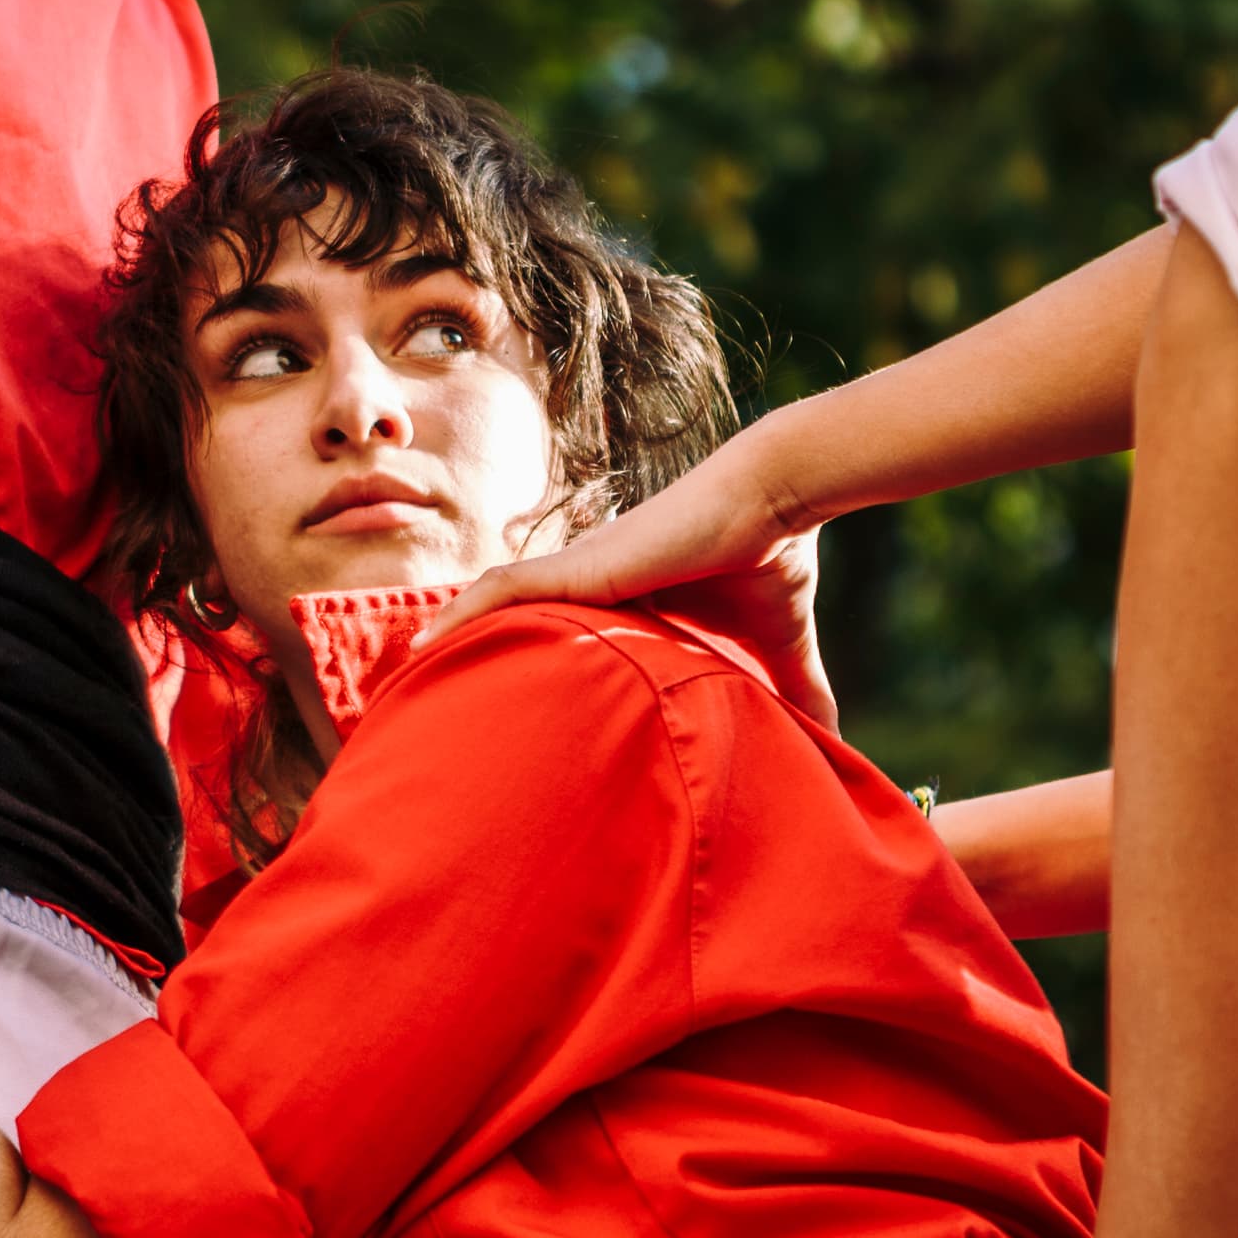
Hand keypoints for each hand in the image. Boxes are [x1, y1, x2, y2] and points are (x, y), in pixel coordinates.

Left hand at [428, 428, 832, 717]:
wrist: (779, 500)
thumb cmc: (777, 556)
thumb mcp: (778, 641)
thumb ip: (795, 687)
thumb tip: (833, 737)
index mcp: (631, 600)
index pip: (560, 628)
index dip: (524, 656)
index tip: (494, 698)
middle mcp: (596, 583)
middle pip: (513, 616)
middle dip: (468, 652)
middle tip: (426, 696)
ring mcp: (584, 572)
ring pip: (493, 601)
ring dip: (448, 633)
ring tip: (403, 674)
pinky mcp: (583, 567)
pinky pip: (502, 588)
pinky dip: (462, 612)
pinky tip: (422, 642)